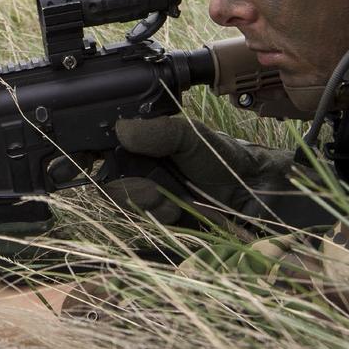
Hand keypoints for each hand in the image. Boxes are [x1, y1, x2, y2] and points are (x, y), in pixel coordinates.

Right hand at [111, 116, 333, 226]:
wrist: (256, 195)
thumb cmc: (225, 159)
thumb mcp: (190, 137)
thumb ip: (156, 132)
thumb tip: (120, 127)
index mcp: (144, 143)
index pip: (105, 150)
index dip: (94, 157)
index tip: (93, 162)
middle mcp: (142, 168)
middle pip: (110, 182)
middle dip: (131, 188)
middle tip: (158, 189)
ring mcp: (151, 194)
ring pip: (126, 203)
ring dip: (149, 203)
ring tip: (176, 199)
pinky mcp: (162, 219)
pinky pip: (146, 220)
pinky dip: (162, 217)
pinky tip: (181, 211)